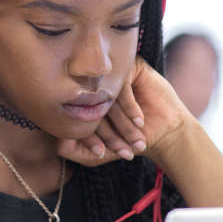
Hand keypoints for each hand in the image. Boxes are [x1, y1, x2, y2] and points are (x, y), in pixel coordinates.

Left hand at [57, 57, 190, 166]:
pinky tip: (139, 120)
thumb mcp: (101, 154)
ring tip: (135, 138)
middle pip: (91, 107)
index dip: (88, 138)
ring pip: (107, 97)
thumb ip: (77, 152)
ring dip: (122, 122)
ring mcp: (111, 76)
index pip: (76, 118)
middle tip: (122, 149)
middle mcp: (93, 87)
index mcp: (83, 104)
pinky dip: (130, 107)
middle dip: (109, 133)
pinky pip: (122, 85)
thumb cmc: (130, 142)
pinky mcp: (128, 67)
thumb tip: (58, 146)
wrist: (164, 131)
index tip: (101, 153)